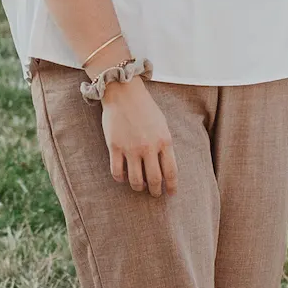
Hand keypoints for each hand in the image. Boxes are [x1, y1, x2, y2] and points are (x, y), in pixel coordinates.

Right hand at [100, 77, 177, 196]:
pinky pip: (117, 172)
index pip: (171, 172)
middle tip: (155, 194)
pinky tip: (122, 177)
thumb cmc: (145, 108)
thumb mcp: (162, 124)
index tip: (171, 193)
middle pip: (155, 179)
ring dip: (139, 188)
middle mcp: (149, 147)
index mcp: (164, 141)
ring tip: (139, 187)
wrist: (124, 93)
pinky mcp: (115, 147)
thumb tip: (166, 165)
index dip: (172, 186)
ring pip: (136, 180)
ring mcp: (131, 148)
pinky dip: (120, 178)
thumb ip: (164, 144)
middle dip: (156, 191)